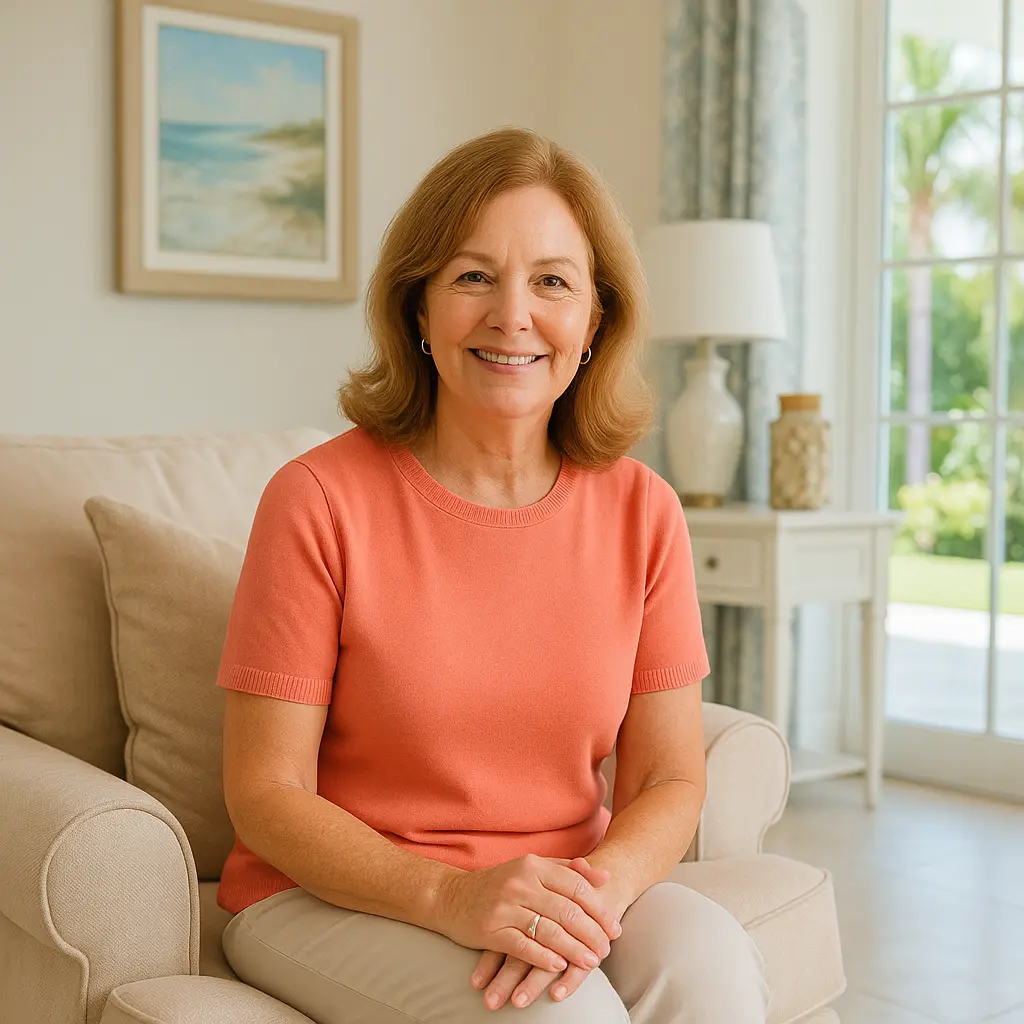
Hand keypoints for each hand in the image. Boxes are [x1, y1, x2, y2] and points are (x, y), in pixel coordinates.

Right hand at [437, 853, 622, 976]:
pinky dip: (544, 957)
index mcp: (533, 865)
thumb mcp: (530, 868)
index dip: (599, 909)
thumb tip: (602, 875)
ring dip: (574, 949)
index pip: (576, 887)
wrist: (451, 896)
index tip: (614, 928)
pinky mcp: (491, 930)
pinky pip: (523, 946)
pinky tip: (559, 966)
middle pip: (566, 910)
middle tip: (607, 951)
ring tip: (591, 962)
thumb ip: (566, 869)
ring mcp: (505, 906)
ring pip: (548, 930)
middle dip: (591, 933)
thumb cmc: (498, 883)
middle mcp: (520, 883)